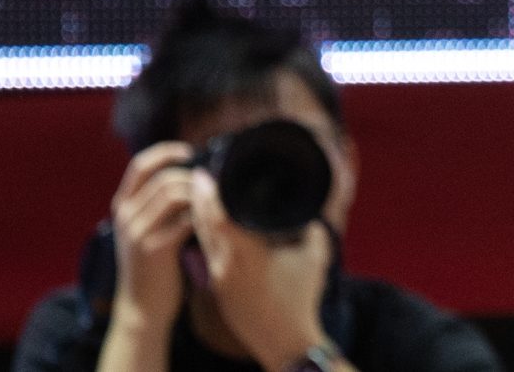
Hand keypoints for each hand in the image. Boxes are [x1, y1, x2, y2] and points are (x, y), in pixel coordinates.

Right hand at [107, 142, 198, 330]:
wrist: (141, 308)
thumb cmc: (152, 264)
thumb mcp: (144, 228)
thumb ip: (157, 202)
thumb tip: (191, 172)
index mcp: (122, 207)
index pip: (140, 164)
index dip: (166, 151)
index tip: (190, 151)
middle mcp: (125, 217)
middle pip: (165, 178)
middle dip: (194, 178)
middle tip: (213, 186)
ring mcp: (137, 232)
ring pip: (174, 194)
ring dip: (201, 194)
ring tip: (214, 203)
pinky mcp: (153, 248)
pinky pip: (185, 218)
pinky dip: (203, 215)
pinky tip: (212, 221)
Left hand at [187, 168, 334, 370]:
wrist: (285, 341)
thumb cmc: (301, 298)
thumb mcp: (314, 256)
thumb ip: (310, 226)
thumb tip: (308, 208)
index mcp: (246, 253)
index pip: (218, 216)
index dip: (209, 192)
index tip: (205, 172)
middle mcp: (226, 265)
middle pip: (204, 225)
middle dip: (200, 200)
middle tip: (200, 177)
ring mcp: (219, 279)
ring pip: (203, 241)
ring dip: (201, 218)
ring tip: (203, 197)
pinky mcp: (219, 290)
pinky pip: (208, 255)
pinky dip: (208, 236)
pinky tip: (212, 228)